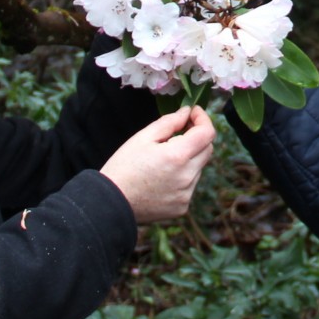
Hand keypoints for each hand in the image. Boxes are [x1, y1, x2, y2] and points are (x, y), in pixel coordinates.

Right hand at [100, 106, 215, 224]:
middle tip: (180, 131)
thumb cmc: (123, 166)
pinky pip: (190, 185)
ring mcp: (186, 194)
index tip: (193, 113)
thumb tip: (187, 112)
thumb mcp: (143, 137)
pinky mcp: (182, 206)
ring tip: (164, 160)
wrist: (111, 202)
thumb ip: (169, 122)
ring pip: (198, 168)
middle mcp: (187, 177)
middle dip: (197, 137)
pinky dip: (182, 177)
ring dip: (189, 158)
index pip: (207, 133)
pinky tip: (162, 178)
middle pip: (207, 149)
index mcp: (177, 156)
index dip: (203, 119)